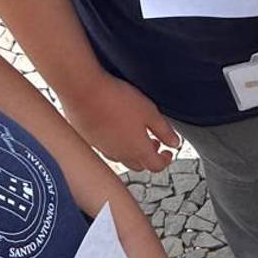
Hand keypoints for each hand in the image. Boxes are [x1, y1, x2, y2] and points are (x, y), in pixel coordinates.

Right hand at [56, 72, 181, 172]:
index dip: (165, 160)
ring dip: (132, 151)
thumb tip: (174, 143)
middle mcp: (120, 154)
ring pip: (121, 158)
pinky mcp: (89, 141)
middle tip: (153, 143)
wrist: (83, 91)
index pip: (156, 166)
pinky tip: (115, 129)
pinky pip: (106, 149)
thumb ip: (164, 130)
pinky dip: (115, 144)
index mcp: (138, 150)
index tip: (169, 152)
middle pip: (139, 165)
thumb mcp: (150, 112)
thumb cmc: (117, 100)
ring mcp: (103, 149)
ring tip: (134, 135)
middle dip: (149, 156)